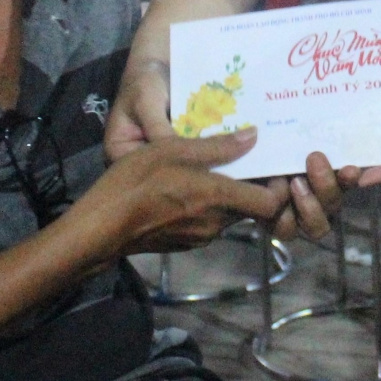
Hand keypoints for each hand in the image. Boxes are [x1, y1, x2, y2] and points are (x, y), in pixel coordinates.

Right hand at [107, 57, 350, 240]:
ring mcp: (200, 238)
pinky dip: (207, 208)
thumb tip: (254, 135)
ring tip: (212, 169)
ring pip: (228, 215)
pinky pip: (207, 223)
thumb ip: (217, 146)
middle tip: (243, 161)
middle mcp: (217, 224)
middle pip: (251, 208)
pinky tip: (188, 189)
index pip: (272, 203)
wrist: (101, 227)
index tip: (273, 167)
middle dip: (252, 187)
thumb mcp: (174, 150)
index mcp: (220, 199)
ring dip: (226, 196)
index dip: (279, 187)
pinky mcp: (184, 244)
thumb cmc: (137, 182)